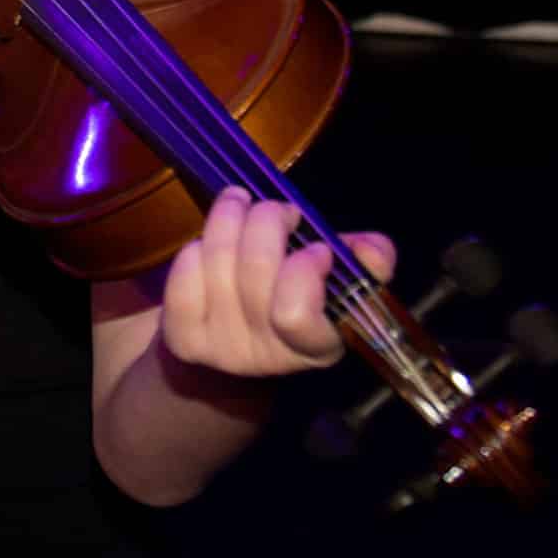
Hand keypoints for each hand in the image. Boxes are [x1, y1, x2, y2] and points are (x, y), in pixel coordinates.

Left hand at [159, 186, 394, 378]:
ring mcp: (218, 349)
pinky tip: (210, 240)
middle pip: (254, 270)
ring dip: (229, 216)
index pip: (296, 314)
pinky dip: (196, 246)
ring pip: (216, 261)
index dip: (303, 269)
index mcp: (315, 347)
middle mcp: (264, 355)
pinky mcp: (182, 337)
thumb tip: (375, 249)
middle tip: (278, 209)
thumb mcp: (338, 285)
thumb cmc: (295, 301)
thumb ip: (363, 263)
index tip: (316, 247)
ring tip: (240, 201)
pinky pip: (183, 273)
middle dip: (267, 220)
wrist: (239, 351)